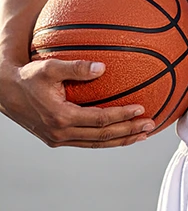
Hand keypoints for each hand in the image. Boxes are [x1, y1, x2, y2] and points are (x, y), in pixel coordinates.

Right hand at [0, 58, 154, 147]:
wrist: (6, 92)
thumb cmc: (28, 76)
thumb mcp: (49, 67)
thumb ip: (76, 67)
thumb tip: (103, 67)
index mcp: (60, 118)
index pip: (99, 120)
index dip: (122, 116)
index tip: (141, 109)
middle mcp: (60, 133)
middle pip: (102, 137)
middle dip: (129, 132)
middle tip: (151, 126)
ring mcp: (59, 139)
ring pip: (96, 144)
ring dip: (121, 140)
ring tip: (142, 135)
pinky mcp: (58, 138)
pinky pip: (88, 142)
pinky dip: (107, 140)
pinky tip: (120, 133)